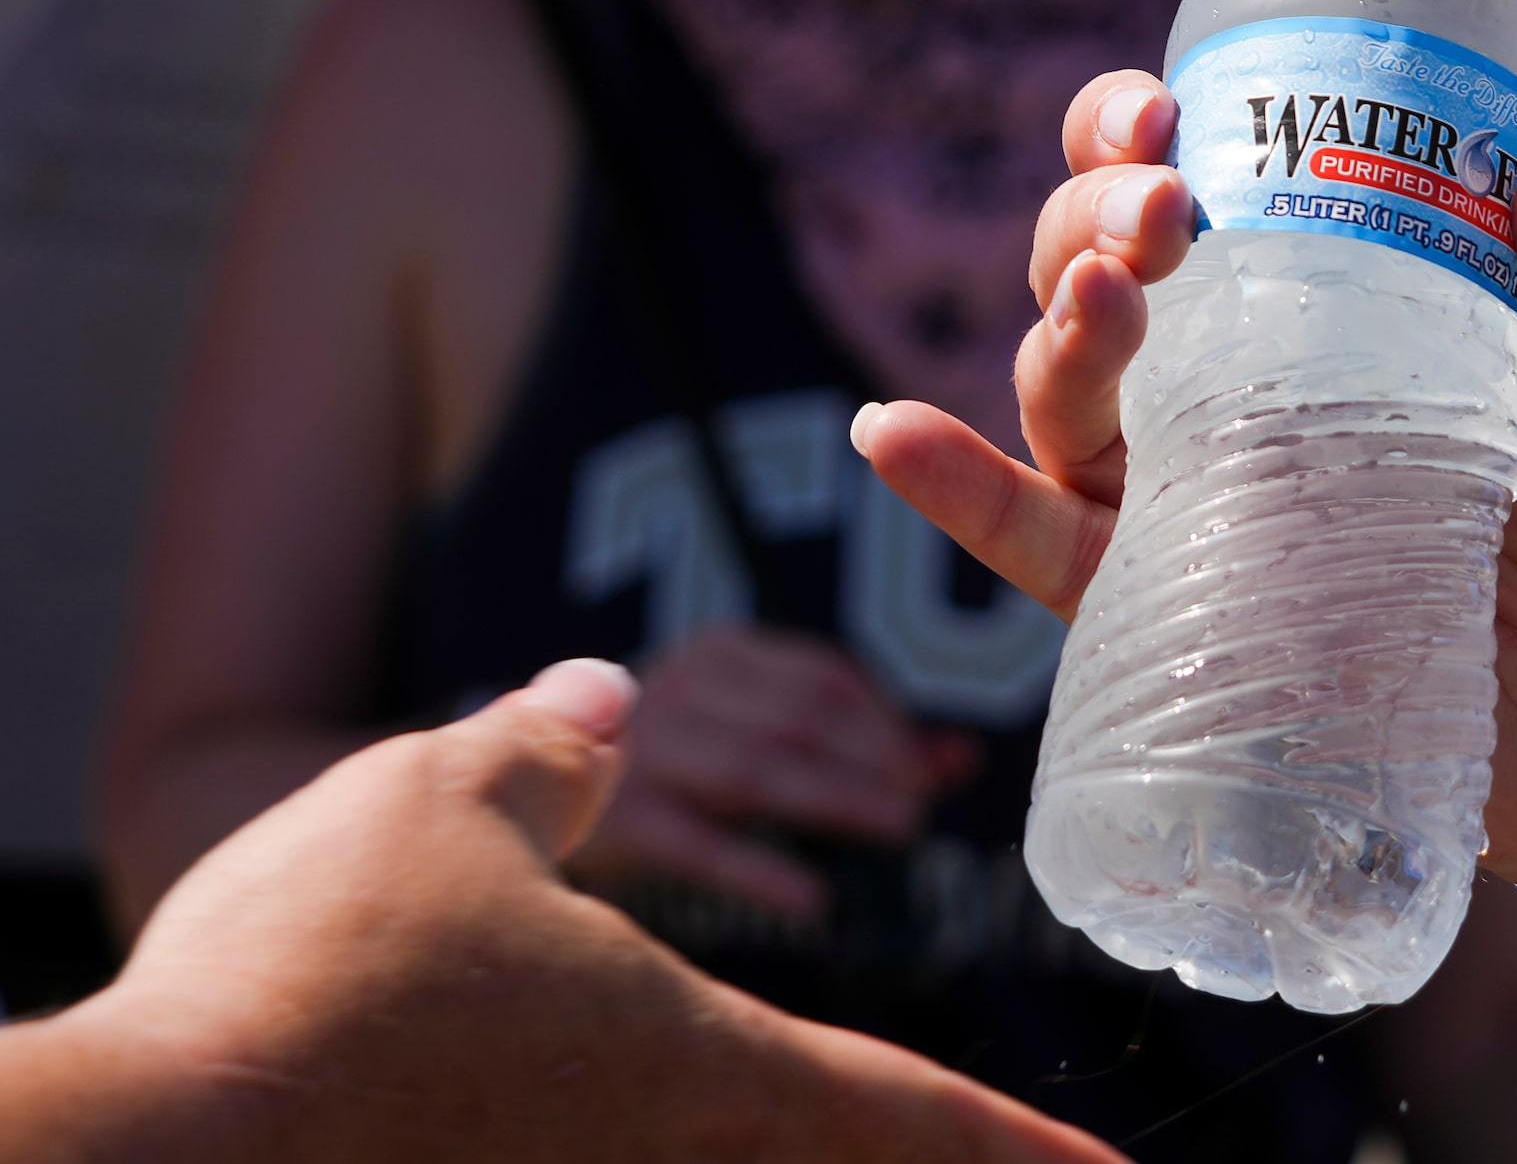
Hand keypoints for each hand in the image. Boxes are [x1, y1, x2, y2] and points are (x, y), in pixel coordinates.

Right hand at [36, 661, 1117, 1162]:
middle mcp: (658, 1160)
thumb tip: (609, 696)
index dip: (1017, 1147)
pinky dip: (659, 1156)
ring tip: (869, 1154)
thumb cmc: (319, 970)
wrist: (152, 1147)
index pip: (905, 1110)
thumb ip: (551, 748)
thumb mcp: (445, 796)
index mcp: (695, 1060)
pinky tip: (641, 1127)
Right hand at [565, 626, 978, 918]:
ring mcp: (638, 751)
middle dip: (873, 762)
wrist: (516, 797)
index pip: (825, 678)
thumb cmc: (674, 771)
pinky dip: (757, 870)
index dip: (887, 724)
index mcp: (722, 655)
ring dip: (836, 800)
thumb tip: (962, 759)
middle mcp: (678, 687)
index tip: (930, 774)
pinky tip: (811, 899)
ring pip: (758, 772)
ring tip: (899, 832)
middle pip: (800, 719)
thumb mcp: (754, 735)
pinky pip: (695, 844)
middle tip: (919, 810)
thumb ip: (854, 742)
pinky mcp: (610, 819)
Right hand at [855, 72, 1516, 991]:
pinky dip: (956, 493)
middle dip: (1094, 218)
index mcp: (1316, 306)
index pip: (1185, 194)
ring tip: (1109, 295)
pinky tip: (891, 433)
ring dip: (1054, 329)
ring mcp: (1196, 504)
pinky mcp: (1180, 621)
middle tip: (1167, 206)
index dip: (1132, 136)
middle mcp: (1229, 392)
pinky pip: (1042, 549)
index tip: (1162, 112)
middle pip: (1097, 276)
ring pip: (1065, 397)